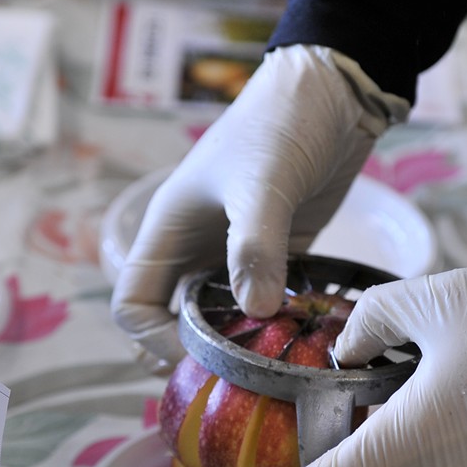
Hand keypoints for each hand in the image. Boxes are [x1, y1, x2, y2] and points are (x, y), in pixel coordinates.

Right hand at [110, 44, 407, 369]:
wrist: (334, 90)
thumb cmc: (282, 123)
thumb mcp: (263, 182)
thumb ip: (255, 246)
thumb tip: (255, 311)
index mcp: (169, 231)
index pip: (133, 305)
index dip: (153, 339)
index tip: (197, 355)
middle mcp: (195, 249)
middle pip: (173, 322)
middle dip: (197, 353)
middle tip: (240, 376)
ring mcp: (236, 254)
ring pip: (222, 319)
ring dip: (242, 344)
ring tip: (276, 365)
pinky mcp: (278, 256)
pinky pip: (266, 305)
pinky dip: (278, 326)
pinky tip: (307, 340)